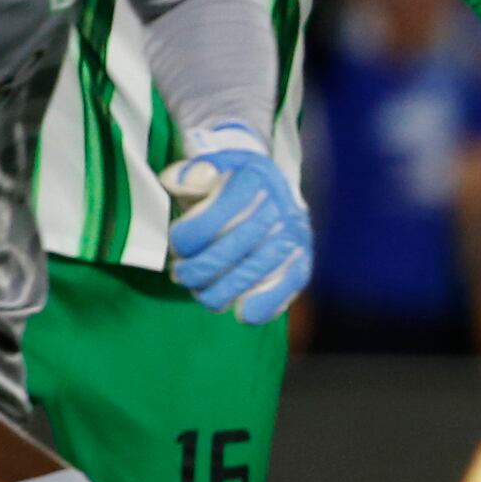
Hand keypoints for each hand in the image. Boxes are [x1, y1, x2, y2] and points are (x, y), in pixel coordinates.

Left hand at [162, 123, 312, 323]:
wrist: (269, 194)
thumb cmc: (229, 186)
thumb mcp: (207, 170)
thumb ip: (188, 174)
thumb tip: (181, 181)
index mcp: (255, 177)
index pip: (216, 215)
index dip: (189, 237)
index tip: (177, 245)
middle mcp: (281, 205)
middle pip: (233, 248)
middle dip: (199, 269)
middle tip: (181, 275)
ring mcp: (295, 236)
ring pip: (254, 273)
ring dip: (220, 290)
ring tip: (201, 291)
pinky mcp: (303, 262)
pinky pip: (285, 288)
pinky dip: (263, 305)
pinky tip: (241, 311)